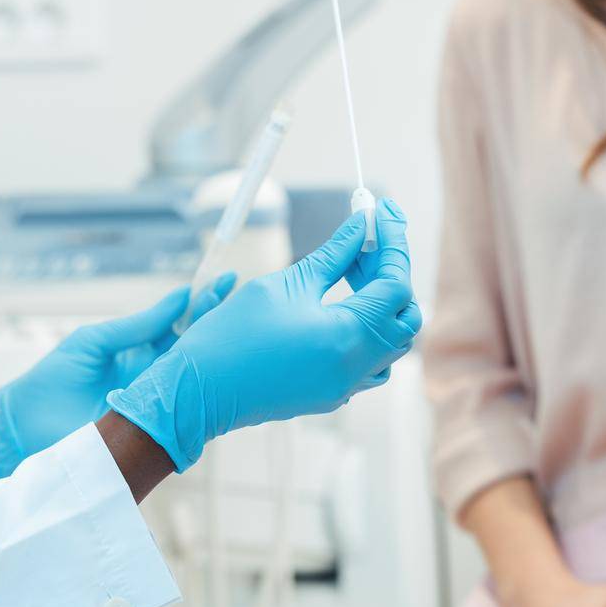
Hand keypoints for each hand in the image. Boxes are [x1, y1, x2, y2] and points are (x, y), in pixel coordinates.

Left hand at [3, 275, 236, 459]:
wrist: (27, 424)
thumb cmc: (53, 379)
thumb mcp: (96, 341)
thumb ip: (138, 325)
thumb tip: (180, 297)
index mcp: (140, 352)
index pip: (179, 325)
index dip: (202, 304)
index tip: (225, 280)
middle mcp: (154, 377)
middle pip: (194, 347)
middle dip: (216, 321)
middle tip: (237, 296)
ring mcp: (156, 403)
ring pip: (193, 377)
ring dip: (213, 352)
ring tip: (233, 325)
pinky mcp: (153, 428)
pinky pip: (181, 409)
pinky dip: (200, 391)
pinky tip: (214, 371)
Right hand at [107, 199, 421, 471]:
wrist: (200, 392)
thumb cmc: (232, 336)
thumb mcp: (285, 284)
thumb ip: (333, 255)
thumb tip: (360, 227)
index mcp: (348, 336)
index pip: (396, 283)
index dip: (393, 242)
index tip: (382, 211)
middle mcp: (355, 367)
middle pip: (405, 317)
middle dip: (392, 273)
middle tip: (364, 242)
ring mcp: (345, 387)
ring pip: (391, 344)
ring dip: (381, 305)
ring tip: (351, 271)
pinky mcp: (331, 395)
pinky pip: (369, 363)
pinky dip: (366, 331)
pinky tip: (337, 307)